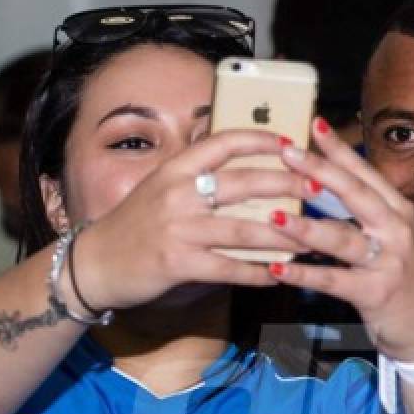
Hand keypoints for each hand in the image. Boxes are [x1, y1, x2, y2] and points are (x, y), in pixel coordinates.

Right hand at [73, 130, 312, 310]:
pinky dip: (257, 272)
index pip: (224, 142)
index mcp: (176, 168)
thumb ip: (198, 175)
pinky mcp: (179, 263)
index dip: (261, 139)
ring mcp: (178, 229)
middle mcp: (178, 194)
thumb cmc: (136, 224)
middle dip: (287, 184)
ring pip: (243, 230)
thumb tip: (245, 164)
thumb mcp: (162, 187)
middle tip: (318, 187)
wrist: (95, 263)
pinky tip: (278, 274)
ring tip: (310, 238)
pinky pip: (229, 268)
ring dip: (282, 235)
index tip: (291, 142)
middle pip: (244, 183)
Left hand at [267, 118, 413, 361]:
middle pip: (355, 194)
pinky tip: (277, 269)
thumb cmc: (397, 273)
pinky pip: (334, 281)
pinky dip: (304, 274)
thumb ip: (360, 209)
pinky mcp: (375, 292)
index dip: (339, 149)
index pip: (364, 172)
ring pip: (343, 238)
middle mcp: (396, 229)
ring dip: (306, 227)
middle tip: (287, 154)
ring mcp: (388, 261)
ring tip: (273, 216)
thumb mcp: (388, 235)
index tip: (313, 124)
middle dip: (319, 172)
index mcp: (397, 209)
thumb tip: (318, 178)